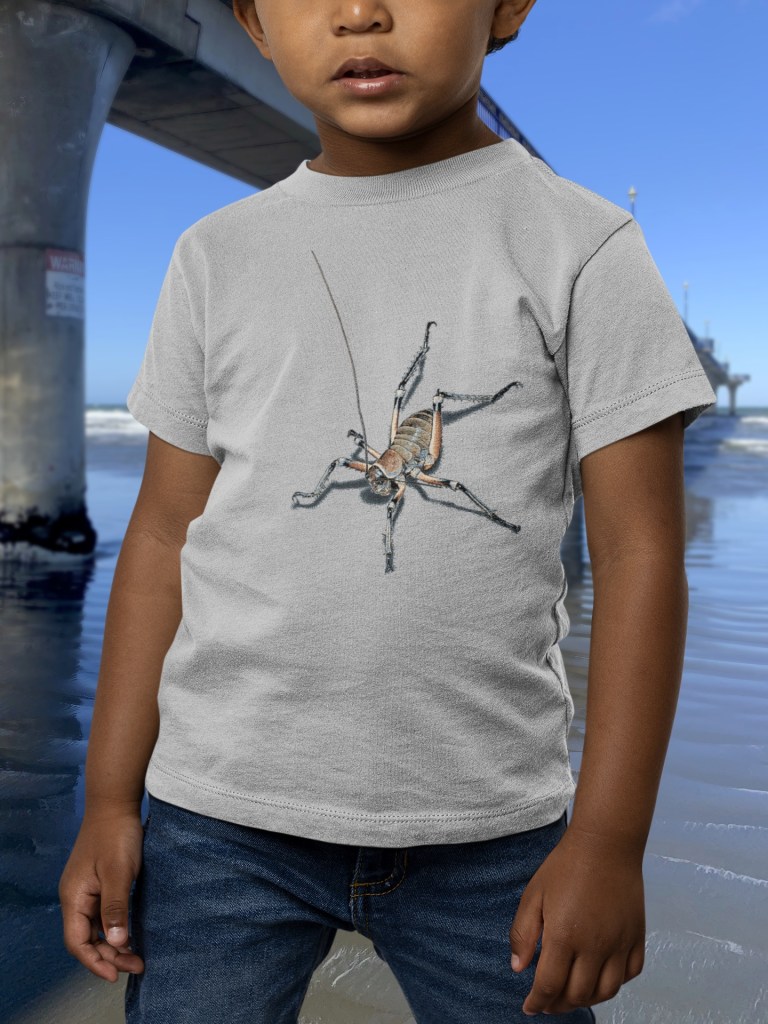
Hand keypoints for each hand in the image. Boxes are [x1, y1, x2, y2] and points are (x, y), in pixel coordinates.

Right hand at [59, 806, 146, 982]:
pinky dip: (116, 927)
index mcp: (74, 897)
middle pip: (87, 938)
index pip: (77, 942)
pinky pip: (103, 914)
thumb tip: (115, 942)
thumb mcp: (118, 873)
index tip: (117, 974)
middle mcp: (76, 897)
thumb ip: (115, 907)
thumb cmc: (116, 835)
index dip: (95, 961)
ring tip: (137, 955)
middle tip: (137, 965)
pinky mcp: (99, 882)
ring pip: (96, 927)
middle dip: (109, 956)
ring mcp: (87, 890)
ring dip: (113, 943)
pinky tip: (131, 932)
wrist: (116, 803)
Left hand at [509, 827, 645, 1015]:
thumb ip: (523, 933)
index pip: (549, 985)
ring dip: (586, 999)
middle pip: (577, 994)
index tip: (529, 1007)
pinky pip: (629, 974)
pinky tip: (599, 976)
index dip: (537, 1002)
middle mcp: (594, 945)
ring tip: (571, 994)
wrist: (605, 844)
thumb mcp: (533, 894)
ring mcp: (619, 943)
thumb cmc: (565, 866)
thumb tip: (519, 969)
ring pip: (605, 991)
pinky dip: (615, 983)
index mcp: (563, 935)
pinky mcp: (636, 937)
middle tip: (547, 1002)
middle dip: (558, 1004)